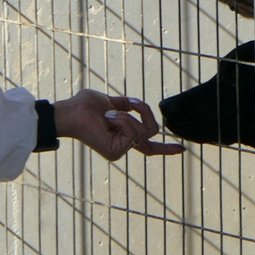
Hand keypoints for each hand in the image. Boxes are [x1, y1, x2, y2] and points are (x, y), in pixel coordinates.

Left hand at [53, 90, 185, 159]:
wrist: (72, 111)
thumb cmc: (85, 106)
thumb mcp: (111, 101)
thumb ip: (127, 106)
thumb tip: (139, 105)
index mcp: (123, 135)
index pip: (148, 145)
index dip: (165, 149)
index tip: (182, 150)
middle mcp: (123, 145)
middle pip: (151, 131)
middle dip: (144, 112)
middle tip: (129, 103)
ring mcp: (120, 150)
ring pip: (144, 130)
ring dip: (128, 115)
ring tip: (109, 113)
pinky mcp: (116, 153)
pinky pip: (134, 131)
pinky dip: (123, 119)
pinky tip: (108, 118)